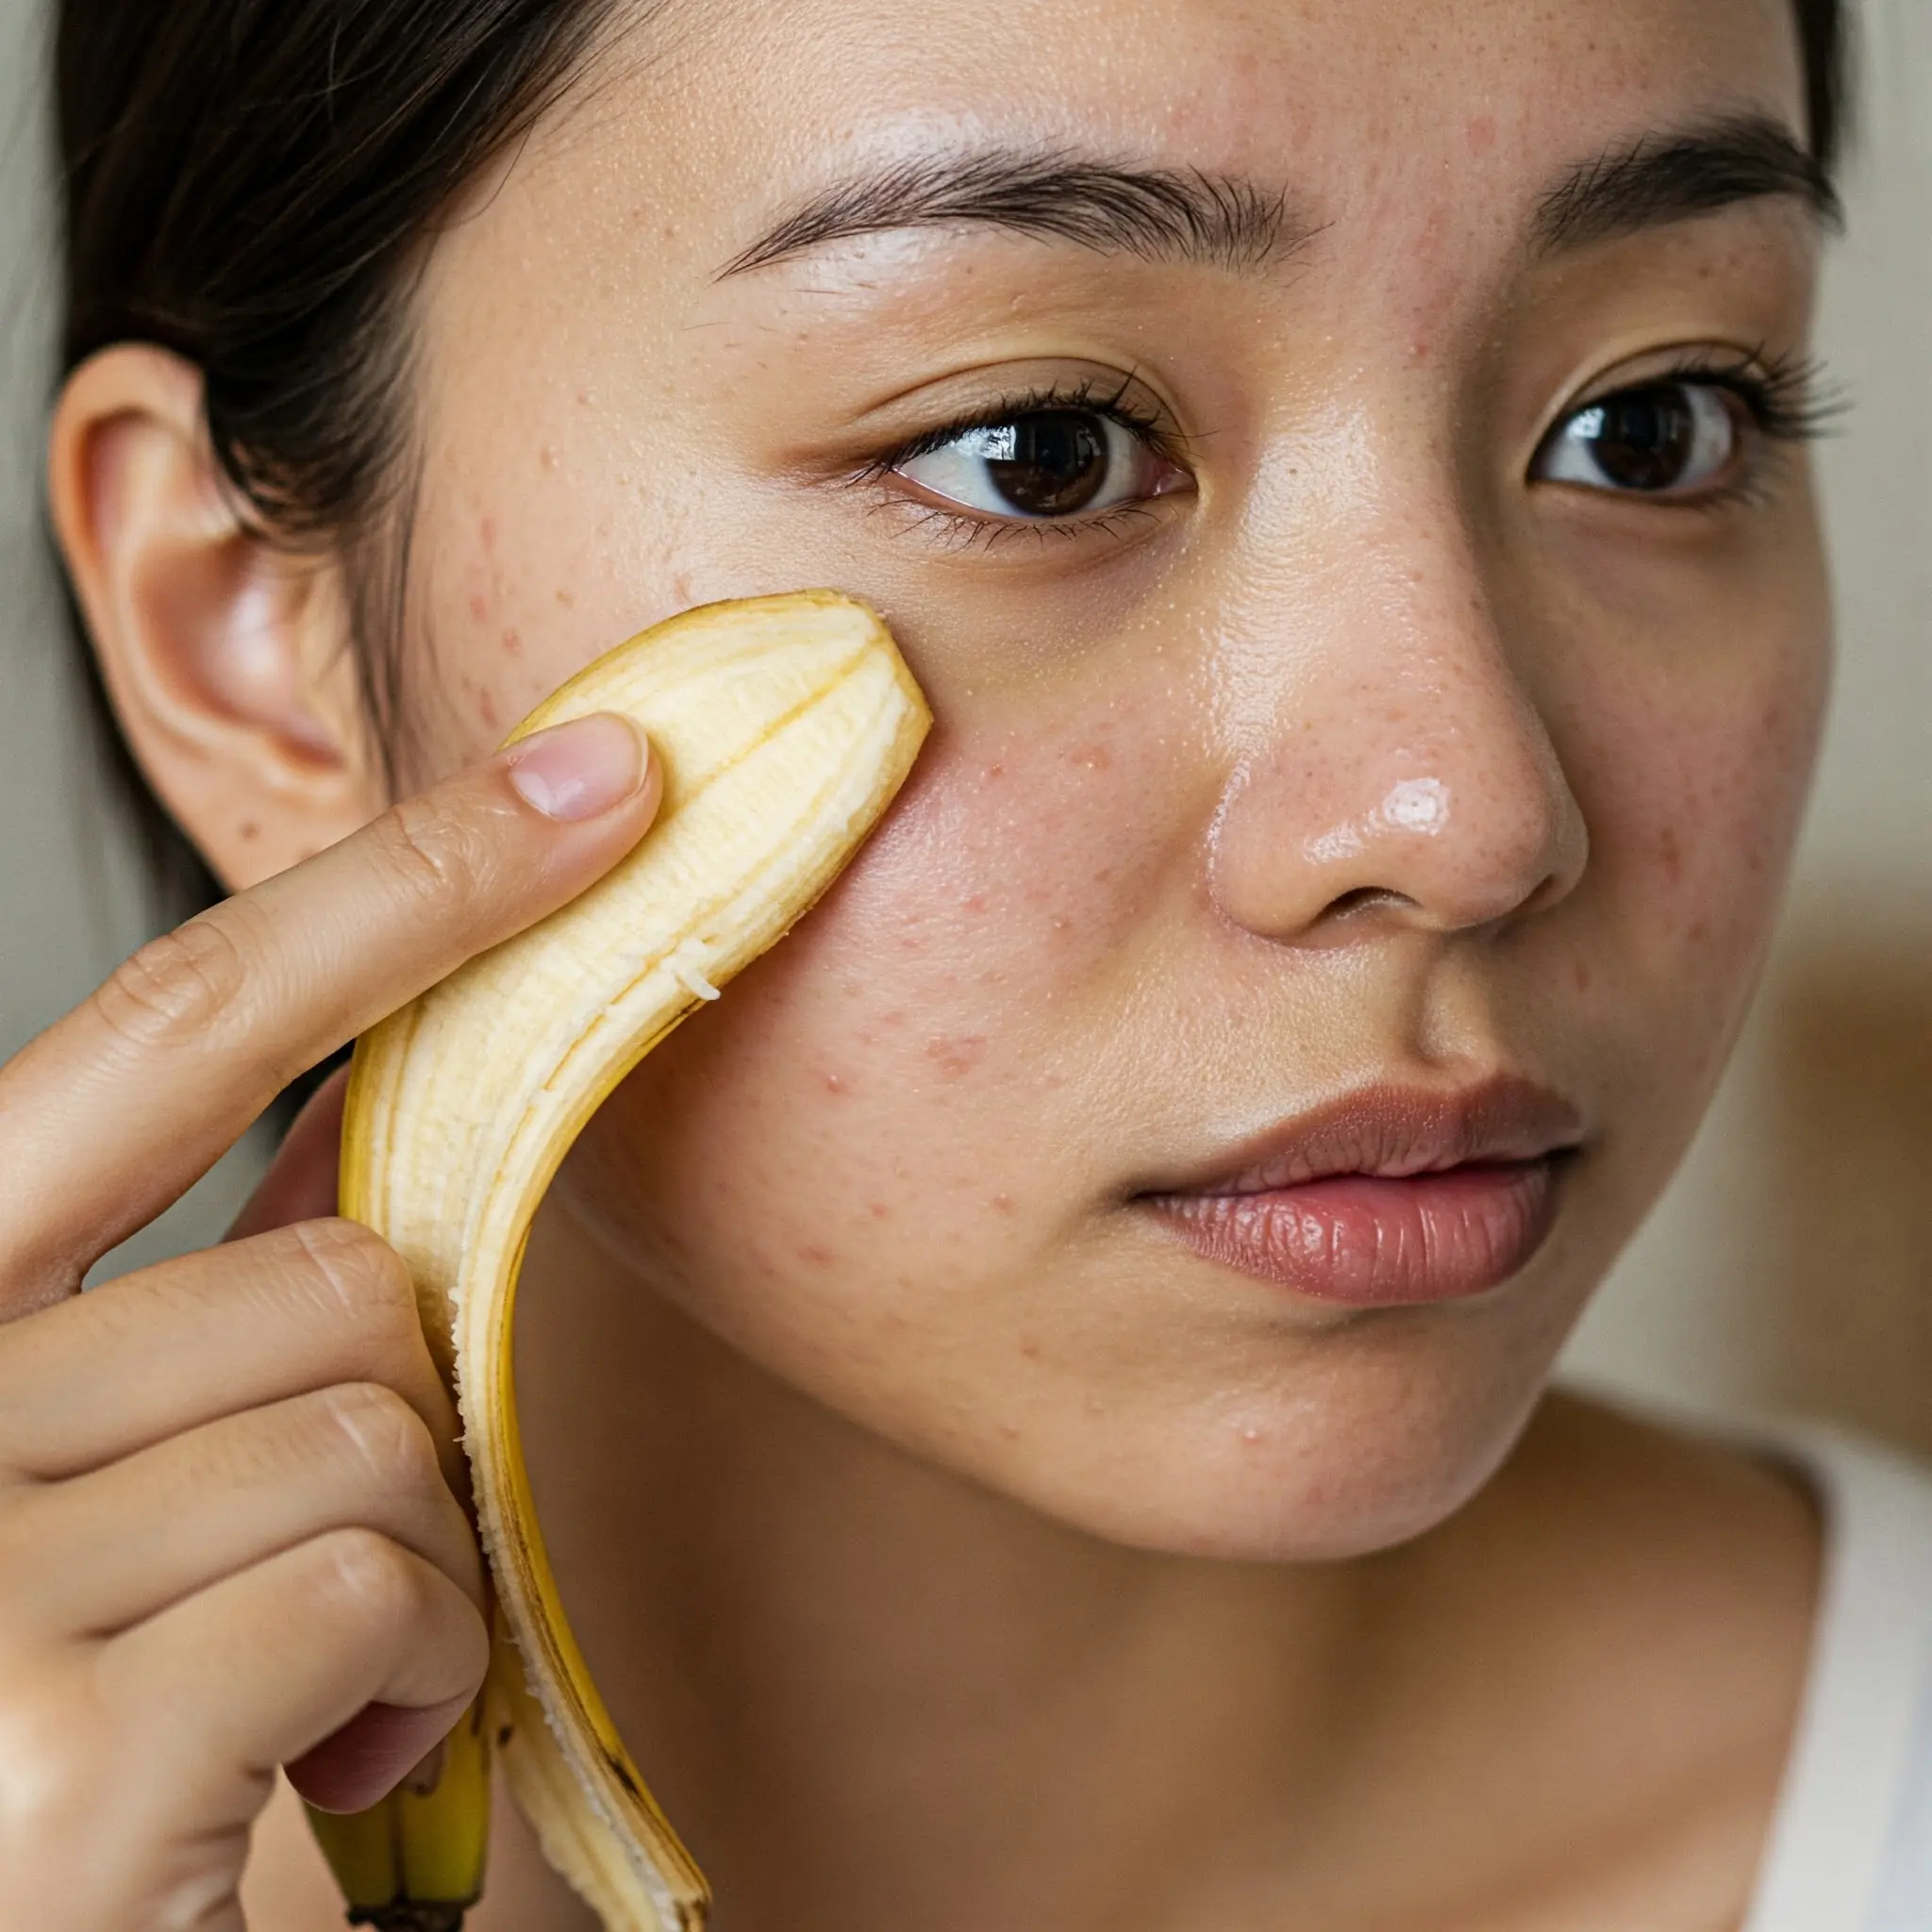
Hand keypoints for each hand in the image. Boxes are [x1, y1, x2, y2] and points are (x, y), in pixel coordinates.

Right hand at [0, 712, 656, 1930]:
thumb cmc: (80, 1737)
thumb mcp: (117, 1484)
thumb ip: (210, 1304)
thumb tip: (370, 1129)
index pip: (169, 1024)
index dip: (397, 894)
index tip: (591, 786)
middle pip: (336, 1272)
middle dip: (387, 1422)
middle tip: (308, 1577)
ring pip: (381, 1422)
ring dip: (407, 1573)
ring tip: (291, 1703)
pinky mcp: (49, 1746)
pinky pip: (390, 1582)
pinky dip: (416, 1682)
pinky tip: (309, 1779)